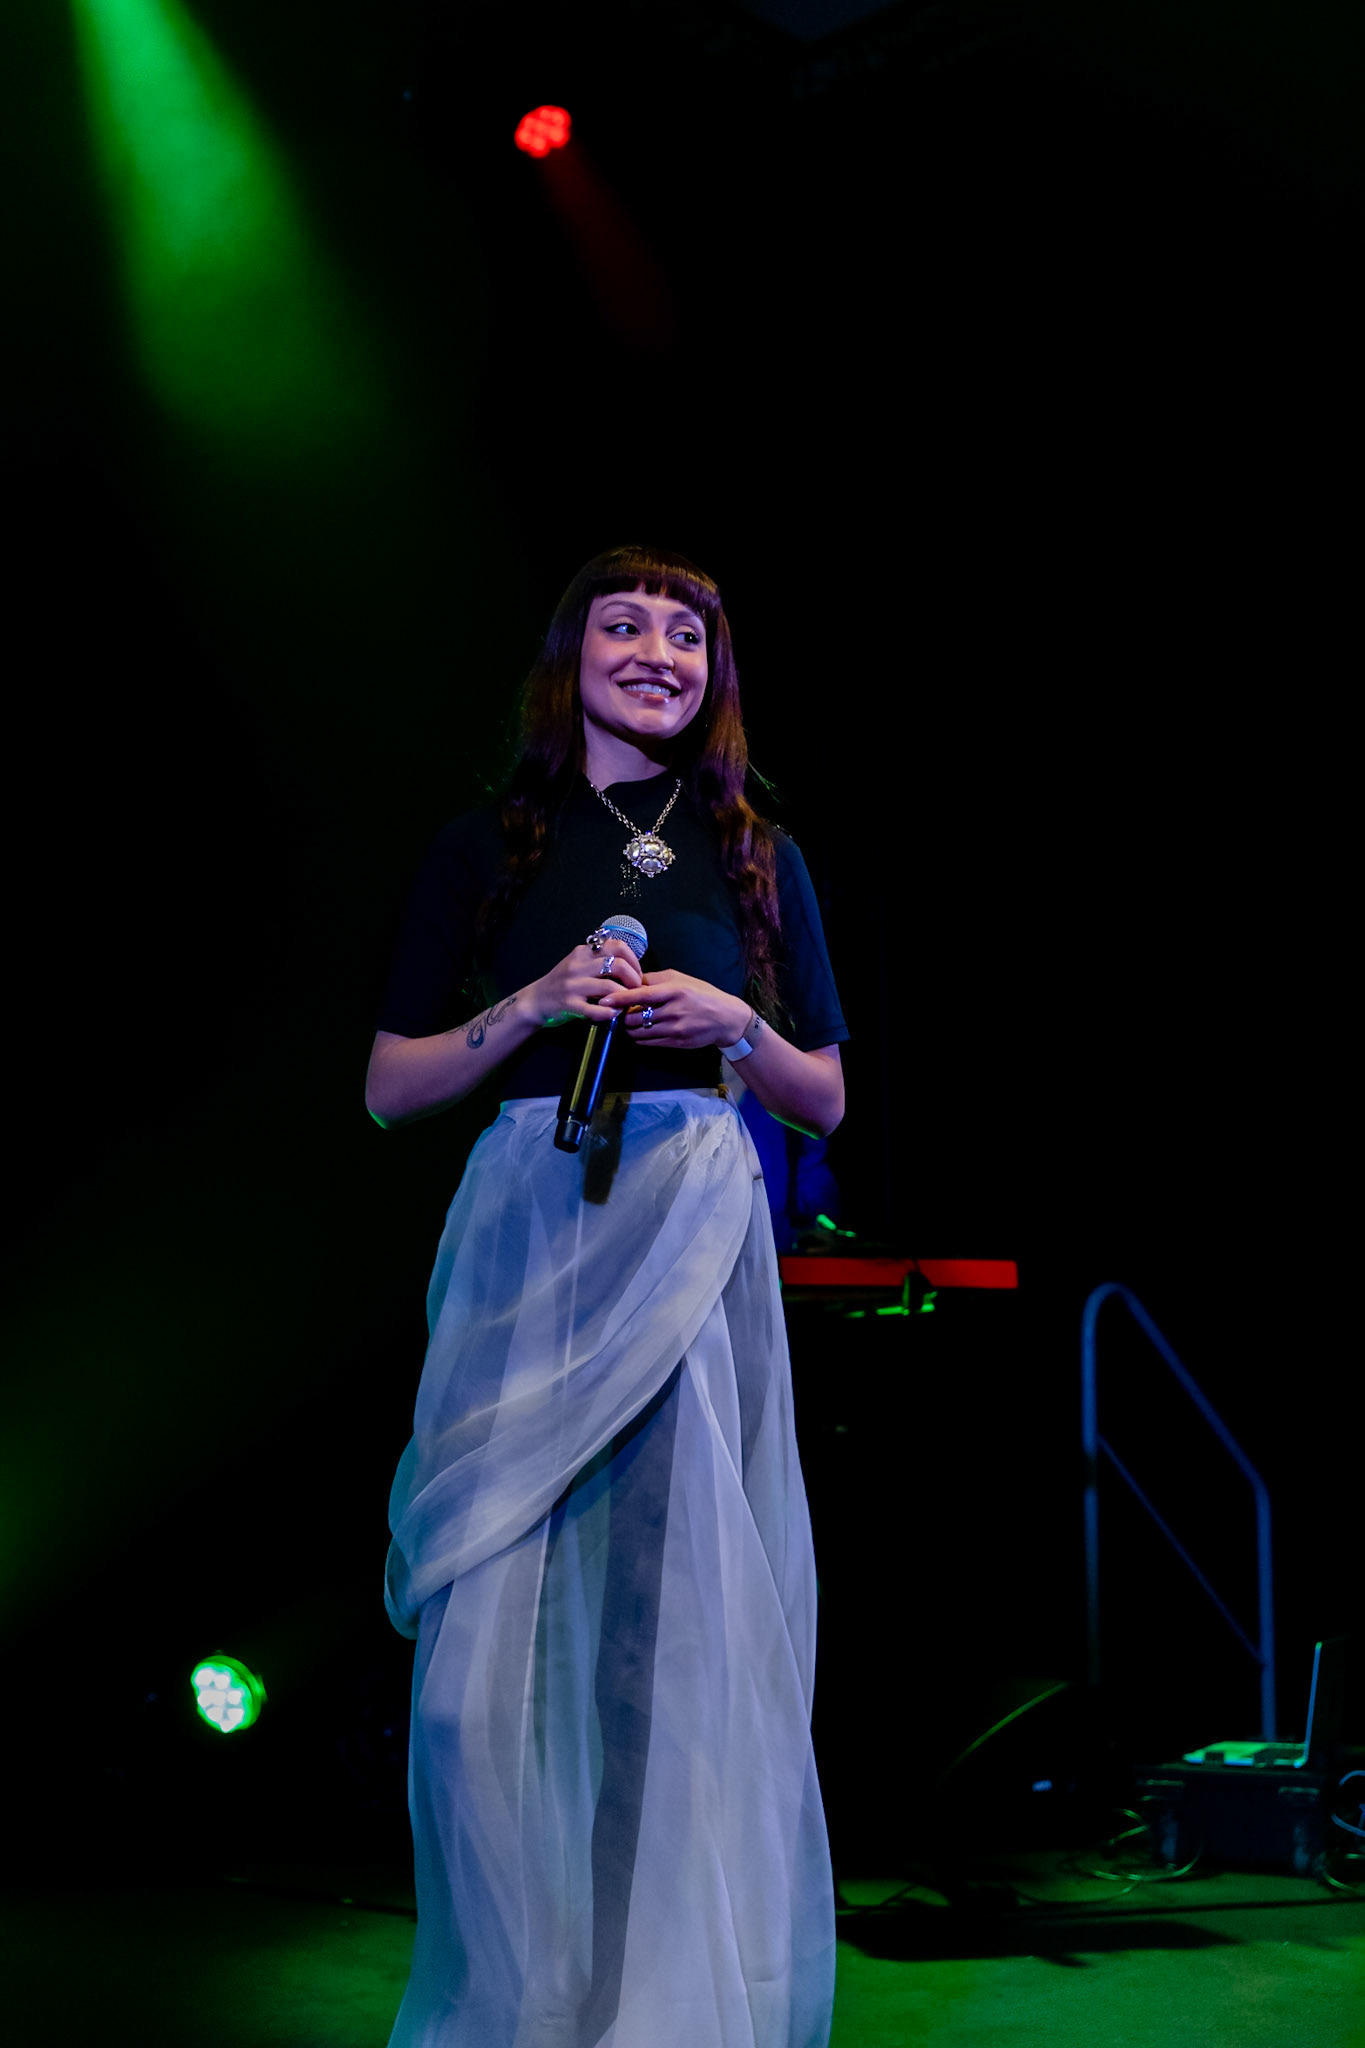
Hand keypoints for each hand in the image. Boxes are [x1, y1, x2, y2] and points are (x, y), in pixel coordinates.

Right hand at [525, 941, 643, 1028]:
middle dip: (633, 979)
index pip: (617, 946)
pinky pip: (596, 1009)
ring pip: (610, 986)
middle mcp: (578, 965)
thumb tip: (630, 965)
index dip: (633, 960)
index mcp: (583, 952)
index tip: (636, 973)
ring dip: (624, 996)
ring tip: (626, 1002)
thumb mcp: (579, 964)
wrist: (536, 1000)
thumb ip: (599, 960)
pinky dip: (610, 1012)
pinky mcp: (569, 1004)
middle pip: (618, 964)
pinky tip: (614, 1013)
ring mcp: (572, 985)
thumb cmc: (563, 983)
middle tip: (635, 989)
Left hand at [601, 969, 750, 1049]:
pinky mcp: (676, 1043)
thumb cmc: (703, 995)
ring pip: (639, 1032)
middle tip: (621, 1011)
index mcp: (675, 991)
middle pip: (635, 1017)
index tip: (604, 1000)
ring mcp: (675, 1029)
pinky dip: (640, 1037)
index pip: (641, 995)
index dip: (620, 998)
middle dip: (624, 1015)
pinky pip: (648, 1042)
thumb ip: (656, 980)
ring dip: (630, 1027)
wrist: (726, 1019)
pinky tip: (642, 1029)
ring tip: (631, 1020)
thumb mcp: (681, 979)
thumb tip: (631, 980)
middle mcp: (674, 1011)